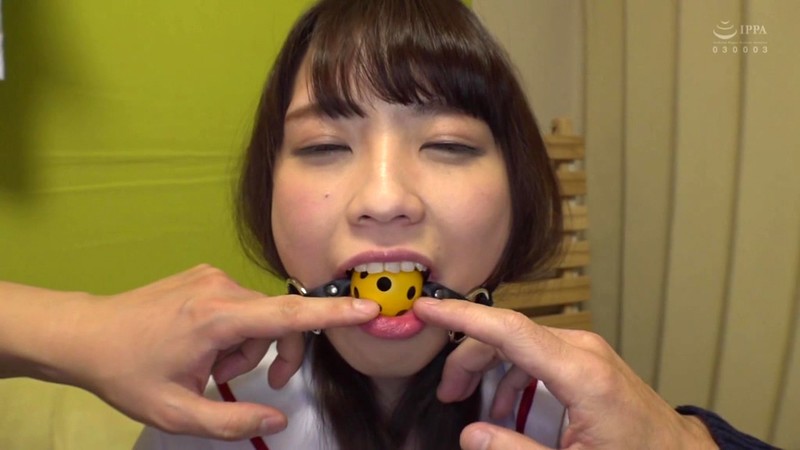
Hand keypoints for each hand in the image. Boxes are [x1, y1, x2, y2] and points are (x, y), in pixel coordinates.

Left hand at [3, 265, 378, 440]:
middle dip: (267, 355)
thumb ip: (233, 421)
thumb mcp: (177, 412)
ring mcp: (212, 277)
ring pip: (259, 315)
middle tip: (240, 383)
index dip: (333, 313)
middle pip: (278, 320)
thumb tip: (279, 419)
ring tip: (207, 364)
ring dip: (245, 346)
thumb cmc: (126, 372)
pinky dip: (234, 329)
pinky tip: (202, 344)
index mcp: (216, 318)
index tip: (368, 307)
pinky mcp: (206, 275)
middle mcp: (220, 288)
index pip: (289, 314)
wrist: (86, 334)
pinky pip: (241, 305)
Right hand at [413, 298, 715, 449]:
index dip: (463, 316)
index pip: (509, 330)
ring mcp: (586, 351)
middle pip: (507, 335)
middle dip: (467, 359)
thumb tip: (470, 434)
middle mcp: (583, 351)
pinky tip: (504, 406)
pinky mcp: (586, 358)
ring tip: (467, 401)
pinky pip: (536, 354)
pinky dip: (511, 374)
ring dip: (487, 367)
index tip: (427, 308)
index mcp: (582, 374)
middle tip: (446, 393)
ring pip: (518, 342)